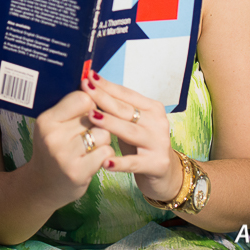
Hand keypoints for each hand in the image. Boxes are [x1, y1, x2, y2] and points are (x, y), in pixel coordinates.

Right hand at [26, 89, 114, 210]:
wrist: (44, 185)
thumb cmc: (56, 150)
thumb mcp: (54, 126)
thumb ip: (71, 108)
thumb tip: (95, 82)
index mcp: (46, 120)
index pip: (81, 98)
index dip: (91, 104)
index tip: (87, 113)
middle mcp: (52, 136)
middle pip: (95, 116)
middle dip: (98, 124)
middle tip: (86, 135)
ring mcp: (64, 155)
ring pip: (104, 134)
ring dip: (104, 140)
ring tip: (90, 148)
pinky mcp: (78, 172)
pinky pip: (107, 152)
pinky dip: (106, 155)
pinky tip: (94, 160)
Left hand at [79, 73, 180, 201]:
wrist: (163, 172)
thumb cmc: (140, 143)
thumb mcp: (131, 123)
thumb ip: (116, 108)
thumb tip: (90, 88)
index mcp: (152, 108)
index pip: (126, 94)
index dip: (106, 85)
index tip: (88, 76)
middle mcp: (158, 122)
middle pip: (126, 109)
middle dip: (103, 98)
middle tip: (85, 89)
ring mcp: (158, 143)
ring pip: (130, 131)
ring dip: (110, 123)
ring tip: (92, 116)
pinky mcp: (157, 164)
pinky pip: (134, 162)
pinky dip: (120, 162)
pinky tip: (105, 161)